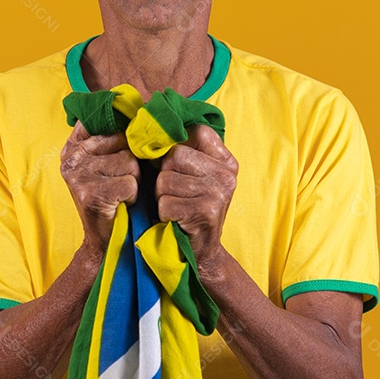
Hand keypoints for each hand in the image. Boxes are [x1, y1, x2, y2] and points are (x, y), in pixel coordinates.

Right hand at [60, 120, 140, 254]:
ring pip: (129, 162)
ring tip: (121, 192)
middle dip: (131, 161)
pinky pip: (129, 182)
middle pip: (123, 141)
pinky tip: (122, 203)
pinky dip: (132, 194)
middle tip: (120, 179)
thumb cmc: (115, 196)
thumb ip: (115, 135)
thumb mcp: (109, 161)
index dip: (123, 128)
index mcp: (74, 145)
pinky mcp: (90, 194)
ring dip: (133, 179)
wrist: (106, 240)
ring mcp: (77, 175)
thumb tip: (137, 105)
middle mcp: (71, 157)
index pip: (103, 118)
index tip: (127, 141)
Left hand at [155, 124, 238, 266]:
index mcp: (226, 161)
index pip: (196, 132)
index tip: (172, 162)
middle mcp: (227, 175)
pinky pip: (165, 202)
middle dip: (165, 175)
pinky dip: (163, 212)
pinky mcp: (205, 213)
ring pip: (166, 179)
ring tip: (175, 206)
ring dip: (162, 196)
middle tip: (175, 193)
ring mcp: (218, 193)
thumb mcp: (194, 175)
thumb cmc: (189, 207)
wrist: (201, 252)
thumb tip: (152, 127)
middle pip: (174, 156)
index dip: (175, 144)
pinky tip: (175, 219)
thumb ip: (184, 150)